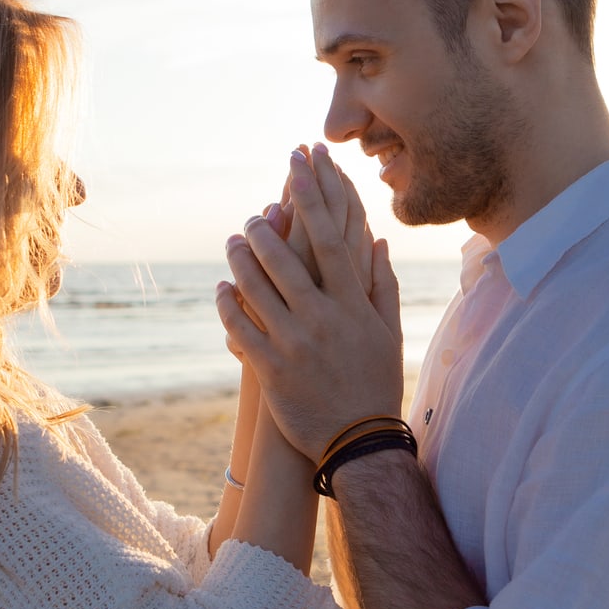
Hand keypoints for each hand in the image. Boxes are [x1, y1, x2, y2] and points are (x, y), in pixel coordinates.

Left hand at [217, 146, 402, 461]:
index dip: (314, 196)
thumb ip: (381, 282)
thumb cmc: (376, 383)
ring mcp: (294, 342)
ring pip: (258, 288)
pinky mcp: (271, 368)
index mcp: (353, 304)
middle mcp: (323, 317)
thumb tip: (378, 238)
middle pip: (287, 257)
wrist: (358, 443)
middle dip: (267, 227)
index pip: (331, 237)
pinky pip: (241, 326)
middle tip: (254, 211)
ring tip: (234, 240)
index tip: (302, 166)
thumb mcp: (387, 331)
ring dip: (242, 259)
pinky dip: (228, 304)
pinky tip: (221, 288)